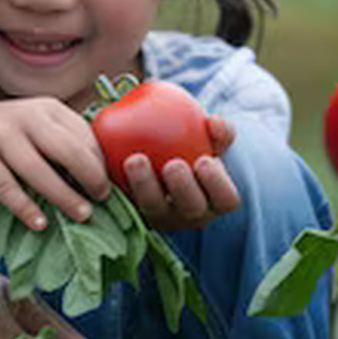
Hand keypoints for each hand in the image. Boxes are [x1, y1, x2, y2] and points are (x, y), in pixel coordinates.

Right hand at [0, 98, 110, 231]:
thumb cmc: (10, 136)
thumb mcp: (38, 127)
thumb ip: (66, 144)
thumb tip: (106, 179)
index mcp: (46, 109)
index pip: (83, 135)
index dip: (101, 161)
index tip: (113, 184)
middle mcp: (23, 117)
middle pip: (65, 148)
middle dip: (89, 176)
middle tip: (102, 199)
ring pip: (37, 169)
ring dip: (64, 195)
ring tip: (82, 215)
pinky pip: (6, 187)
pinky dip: (25, 207)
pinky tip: (41, 223)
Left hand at [119, 115, 240, 229]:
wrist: (165, 160)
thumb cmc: (197, 146)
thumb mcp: (211, 139)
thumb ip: (219, 130)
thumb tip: (215, 121)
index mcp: (215, 201)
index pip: (226, 200)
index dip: (217, 185)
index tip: (204, 160)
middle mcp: (191, 215)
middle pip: (191, 209)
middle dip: (183, 189)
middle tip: (172, 165)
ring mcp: (162, 217)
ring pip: (154, 207)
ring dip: (145, 185)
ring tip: (135, 160)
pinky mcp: (135, 212)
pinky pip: (127, 198)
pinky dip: (120, 178)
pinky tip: (111, 154)